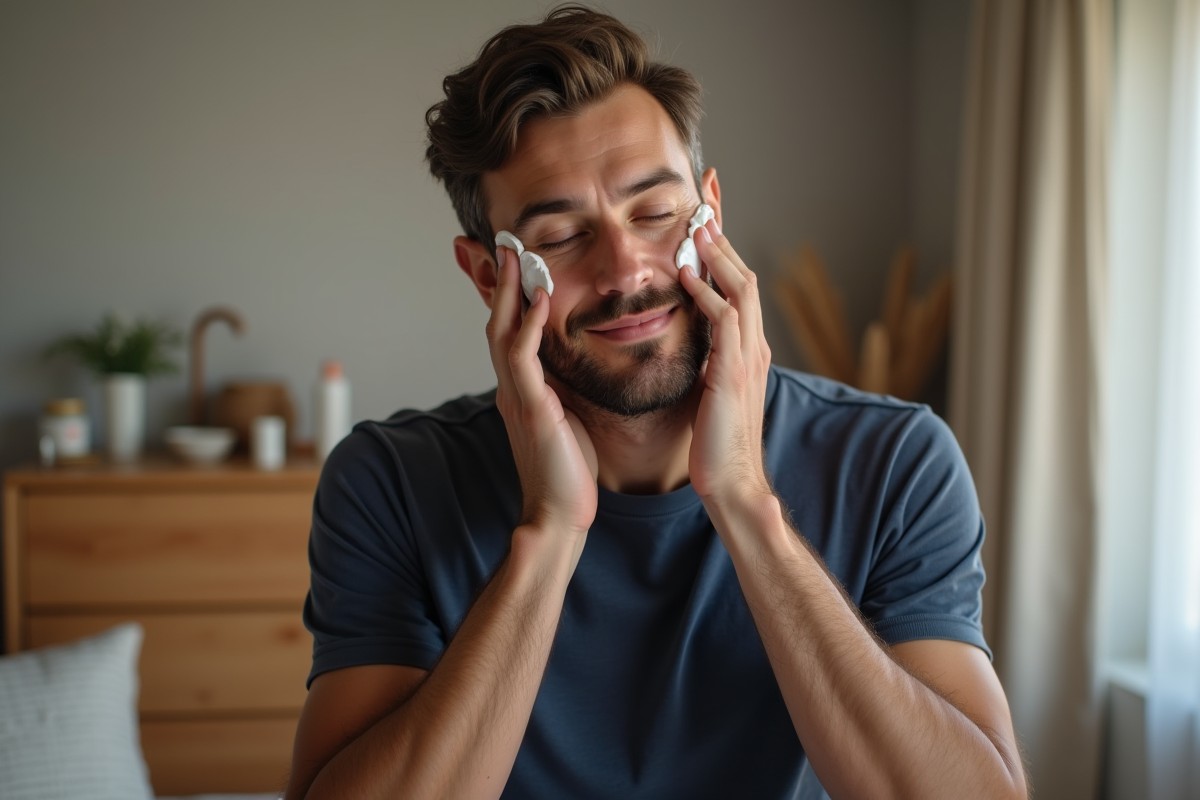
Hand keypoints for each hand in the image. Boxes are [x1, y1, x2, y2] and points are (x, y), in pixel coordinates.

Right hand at [488, 246, 598, 541]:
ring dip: (506, 291)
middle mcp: (512, 388)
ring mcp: (516, 396)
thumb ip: (562, 392)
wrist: (559, 516)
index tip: (511, 262)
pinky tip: (538, 299)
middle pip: (495, 322)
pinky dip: (527, 325)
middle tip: (499, 242)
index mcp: (521, 389)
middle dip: (495, 282)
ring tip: (512, 255)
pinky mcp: (529, 408)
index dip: (507, 296)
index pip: (508, 331)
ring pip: (501, 332)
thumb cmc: (568, 474)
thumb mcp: (566, 421)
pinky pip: (522, 358)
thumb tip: (574, 372)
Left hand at [679, 220, 773, 508]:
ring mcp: (747, 358)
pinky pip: (724, 322)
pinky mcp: (733, 374)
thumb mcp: (711, 389)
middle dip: (726, 233)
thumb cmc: (716, 443)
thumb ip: (708, 359)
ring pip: (742, 289)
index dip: (725, 246)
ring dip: (719, 254)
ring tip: (697, 222)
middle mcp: (753, 346)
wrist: (732, 484)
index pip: (738, 284)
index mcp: (747, 348)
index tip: (708, 212)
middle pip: (745, 273)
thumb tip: (692, 335)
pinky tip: (685, 276)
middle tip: (707, 195)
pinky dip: (706, 295)